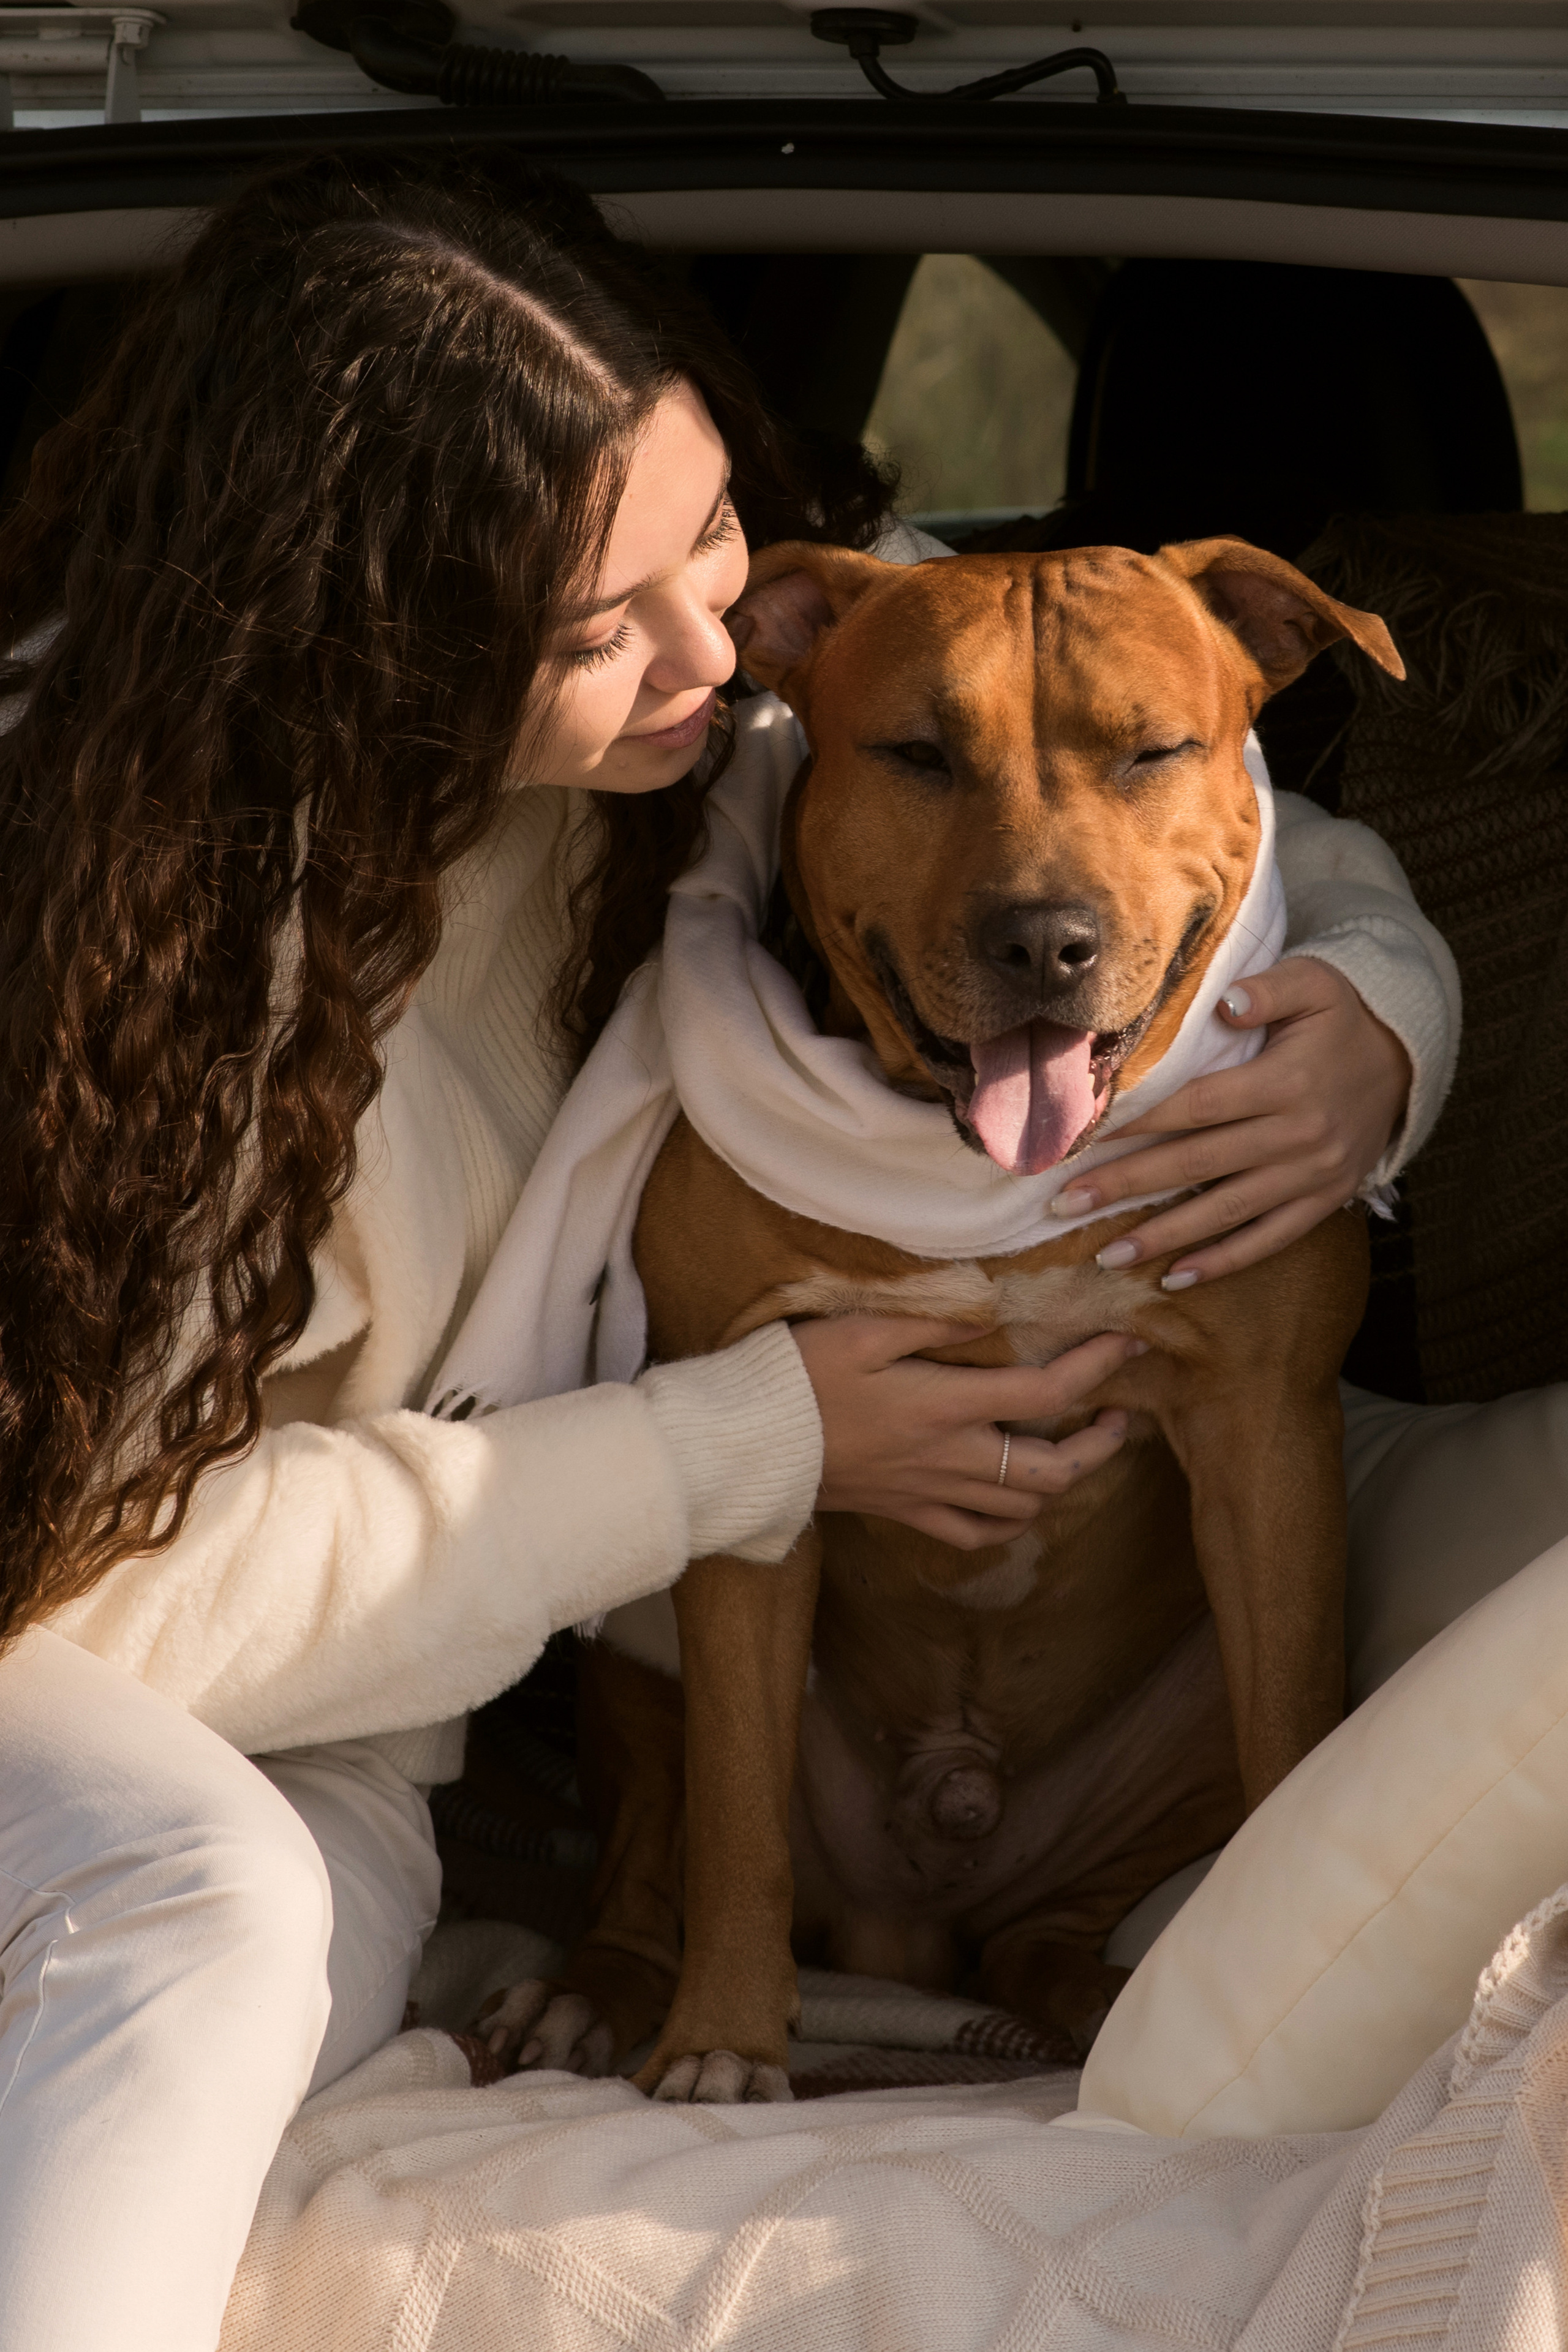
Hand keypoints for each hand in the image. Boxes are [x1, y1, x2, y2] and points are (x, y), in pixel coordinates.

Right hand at [790, 1316, 1144, 1551]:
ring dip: (1061, 1483)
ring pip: (1023, 1510)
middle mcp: (950, 1458)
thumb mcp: (863, 1329)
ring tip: (1073, 1450)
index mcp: (946, 1406)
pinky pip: (973, 1535)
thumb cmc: (798, 1377)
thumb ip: (936, 1322)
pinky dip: (1007, 1522)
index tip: (1128, 1342)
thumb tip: (994, 1310)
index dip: (1096, 1369)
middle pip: (1054, 1471)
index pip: (1045, 1395)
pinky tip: (1012, 1499)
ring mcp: (929, 1493)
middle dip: (1100, 1446)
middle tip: (1117, 1415)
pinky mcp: (905, 1513)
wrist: (748, 1444)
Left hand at [1046, 957, 1409, 1288]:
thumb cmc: (1341, 1018)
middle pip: (1197, 1164)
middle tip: (1066, 1203)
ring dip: (1163, 1237)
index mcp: (1287, 1082)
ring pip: (1226, 1211)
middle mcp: (1300, 1135)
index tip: (1084, 1137)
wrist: (1405, 1063)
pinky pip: (1268, 1239)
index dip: (1139, 1123)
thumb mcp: (1315, 982)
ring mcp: (1313, 1176)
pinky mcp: (1324, 1201)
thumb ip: (1269, 988)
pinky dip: (1223, 1262)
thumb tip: (1224, 1003)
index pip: (1197, 1106)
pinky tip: (1175, 1279)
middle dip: (1127, 1186)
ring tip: (1106, 1256)